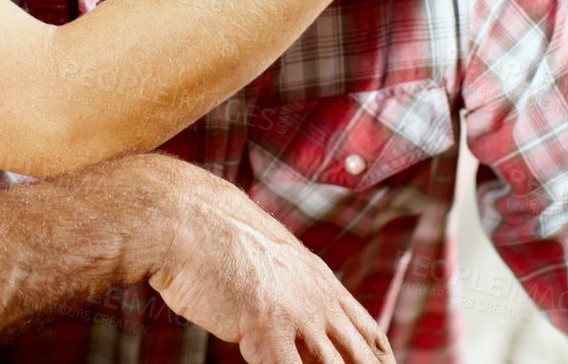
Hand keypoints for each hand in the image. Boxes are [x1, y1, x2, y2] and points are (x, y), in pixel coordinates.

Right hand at [142, 161, 393, 363]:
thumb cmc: (213, 237)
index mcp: (319, 280)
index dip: (380, 357)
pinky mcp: (267, 331)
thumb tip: (283, 308)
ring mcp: (296, 317)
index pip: (367, 331)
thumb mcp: (266, 256)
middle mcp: (316, 299)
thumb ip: (285, 284)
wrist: (187, 218)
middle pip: (360, 358)